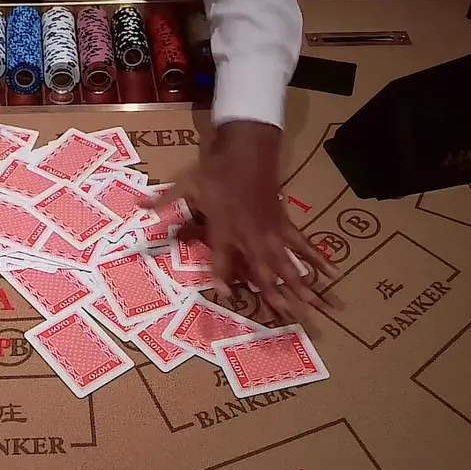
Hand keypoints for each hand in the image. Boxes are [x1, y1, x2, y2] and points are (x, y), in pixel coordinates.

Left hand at [141, 121, 338, 327]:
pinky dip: (318, 258)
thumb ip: (164, 201)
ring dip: (302, 287)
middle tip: (293, 321)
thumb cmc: (217, 169)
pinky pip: (303, 245)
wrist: (248, 148)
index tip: (226, 297)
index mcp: (225, 230)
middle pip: (266, 273)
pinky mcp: (286, 223)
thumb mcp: (186, 185)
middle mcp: (251, 237)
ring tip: (315, 309)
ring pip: (289, 265)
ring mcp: (272, 232)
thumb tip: (137, 205)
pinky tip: (332, 273)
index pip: (222, 262)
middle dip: (278, 298)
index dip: (223, 280)